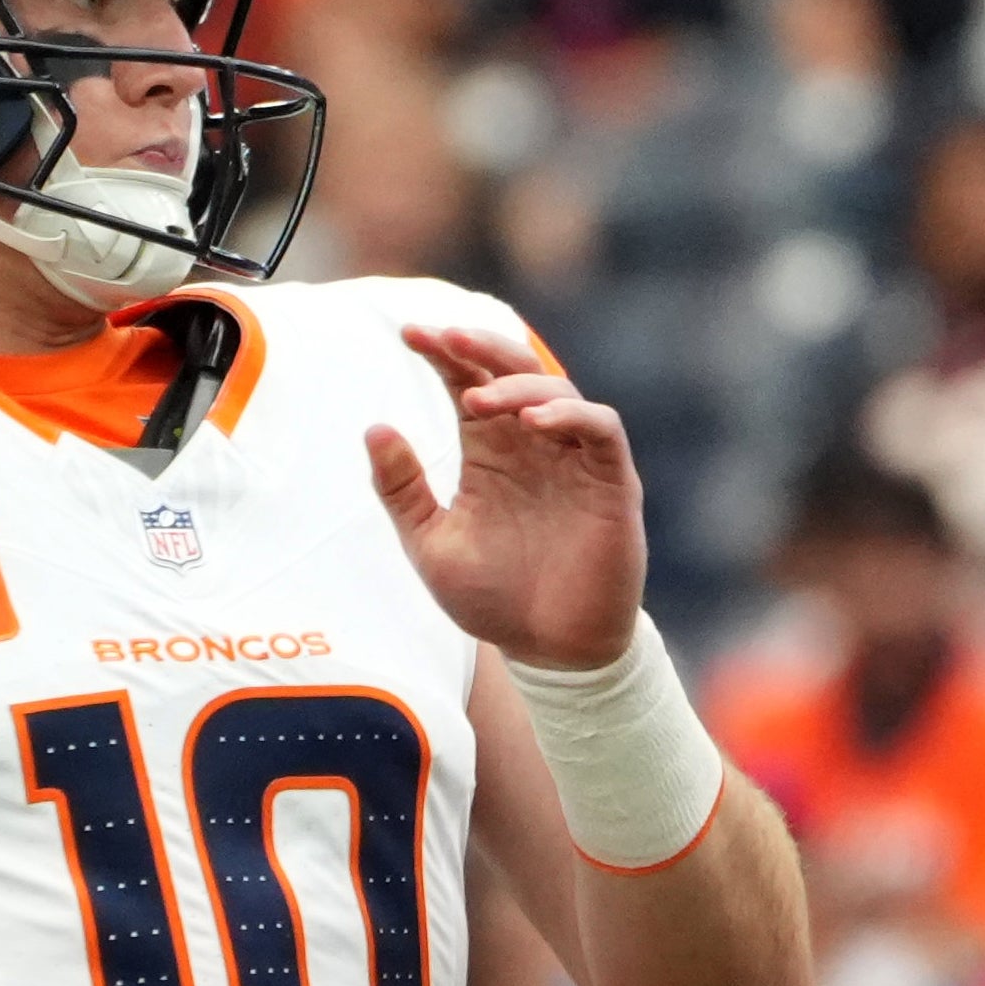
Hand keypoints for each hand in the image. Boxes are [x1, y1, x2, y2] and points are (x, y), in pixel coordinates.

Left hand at [365, 325, 644, 671]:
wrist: (548, 651)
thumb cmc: (493, 599)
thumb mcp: (431, 544)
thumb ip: (402, 490)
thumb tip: (373, 427)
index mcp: (491, 452)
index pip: (468, 382)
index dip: (443, 353)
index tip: (408, 335)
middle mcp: (533, 445)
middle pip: (514, 370)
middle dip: (480, 347)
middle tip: (444, 337)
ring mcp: (574, 460)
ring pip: (557, 391)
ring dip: (517, 385)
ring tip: (478, 400)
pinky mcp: (611, 482)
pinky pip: (600, 428)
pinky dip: (570, 416)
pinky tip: (533, 423)